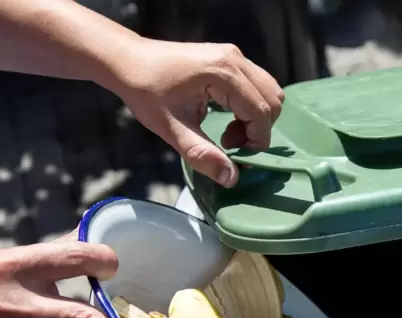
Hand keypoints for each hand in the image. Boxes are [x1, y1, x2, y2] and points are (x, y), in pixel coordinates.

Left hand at [114, 39, 284, 187]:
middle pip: (273, 100)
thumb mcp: (172, 129)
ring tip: (229, 132)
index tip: (235, 155)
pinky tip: (227, 117)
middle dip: (259, 129)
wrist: (128, 61)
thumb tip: (231, 178)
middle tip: (229, 144)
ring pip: (269, 92)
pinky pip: (257, 85)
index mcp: (224, 73)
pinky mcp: (230, 58)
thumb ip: (203, 154)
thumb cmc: (146, 93)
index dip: (256, 140)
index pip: (262, 112)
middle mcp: (235, 59)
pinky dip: (251, 106)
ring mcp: (234, 55)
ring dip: (257, 118)